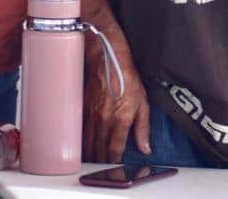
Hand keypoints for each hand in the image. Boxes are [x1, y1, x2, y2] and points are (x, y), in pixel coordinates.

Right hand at [83, 46, 150, 162]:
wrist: (109, 62)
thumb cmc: (128, 79)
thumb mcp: (143, 103)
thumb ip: (143, 128)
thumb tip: (145, 148)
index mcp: (122, 119)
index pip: (115, 149)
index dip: (115, 159)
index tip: (116, 163)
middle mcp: (105, 120)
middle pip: (100, 149)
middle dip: (102, 160)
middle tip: (104, 166)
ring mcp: (92, 116)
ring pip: (89, 143)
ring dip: (91, 154)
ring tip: (94, 161)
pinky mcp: (83, 110)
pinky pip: (81, 133)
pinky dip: (82, 142)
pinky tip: (84, 147)